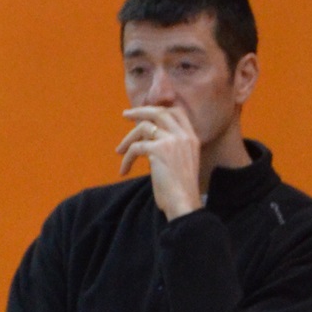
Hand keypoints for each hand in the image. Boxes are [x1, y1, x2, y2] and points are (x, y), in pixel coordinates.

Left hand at [118, 101, 204, 218]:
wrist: (183, 203)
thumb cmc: (179, 189)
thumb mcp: (180, 161)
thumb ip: (170, 146)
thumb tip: (148, 136)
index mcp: (191, 137)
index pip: (177, 112)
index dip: (159, 109)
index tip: (144, 112)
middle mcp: (183, 135)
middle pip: (159, 112)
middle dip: (140, 111)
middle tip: (125, 115)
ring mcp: (172, 141)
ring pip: (143, 127)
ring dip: (128, 139)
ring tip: (119, 151)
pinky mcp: (159, 150)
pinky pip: (136, 147)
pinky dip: (126, 159)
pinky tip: (124, 170)